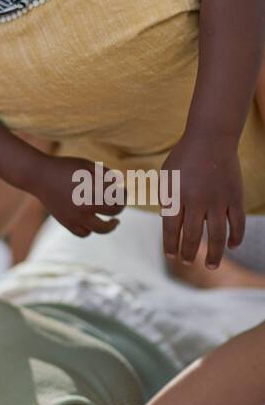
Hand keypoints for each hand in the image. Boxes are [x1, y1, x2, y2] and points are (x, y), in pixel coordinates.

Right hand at [32, 155, 124, 237]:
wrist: (38, 175)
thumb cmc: (64, 167)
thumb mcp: (86, 164)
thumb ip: (105, 174)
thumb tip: (119, 184)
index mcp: (91, 190)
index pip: (117, 198)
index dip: (123, 195)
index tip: (122, 191)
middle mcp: (84, 206)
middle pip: (113, 213)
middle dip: (120, 207)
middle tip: (120, 202)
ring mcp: (75, 217)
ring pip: (101, 229)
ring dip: (110, 225)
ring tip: (115, 221)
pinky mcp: (66, 222)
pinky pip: (83, 233)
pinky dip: (90, 229)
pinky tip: (93, 221)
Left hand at [161, 136, 244, 267]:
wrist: (211, 138)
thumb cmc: (185, 157)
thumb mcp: (167, 175)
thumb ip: (166, 199)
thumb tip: (167, 223)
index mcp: (177, 195)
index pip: (171, 228)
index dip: (171, 244)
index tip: (170, 255)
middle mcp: (197, 201)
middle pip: (193, 236)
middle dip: (189, 253)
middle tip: (187, 262)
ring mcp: (219, 200)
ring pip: (218, 236)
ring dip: (214, 254)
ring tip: (211, 265)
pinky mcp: (235, 198)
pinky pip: (238, 224)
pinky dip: (236, 237)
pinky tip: (232, 246)